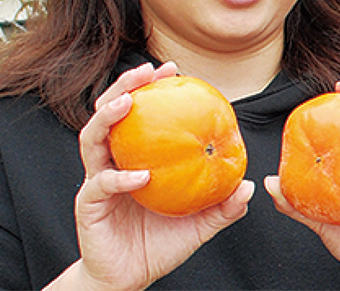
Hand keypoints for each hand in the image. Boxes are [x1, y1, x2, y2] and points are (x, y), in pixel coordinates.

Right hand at [54, 61, 253, 290]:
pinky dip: (119, 177)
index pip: (141, 114)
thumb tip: (250, 186)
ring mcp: (97, 181)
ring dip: (108, 117)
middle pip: (109, 113)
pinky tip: (141, 176)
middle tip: (146, 71)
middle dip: (124, 86)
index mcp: (138, 157)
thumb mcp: (201, 223)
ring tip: (128, 102)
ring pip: (92, 139)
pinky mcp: (89, 205)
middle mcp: (113, 162)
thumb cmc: (163, 243)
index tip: (173, 69)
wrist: (130, 277)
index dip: (151, 89)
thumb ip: (224, 206)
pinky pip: (100, 184)